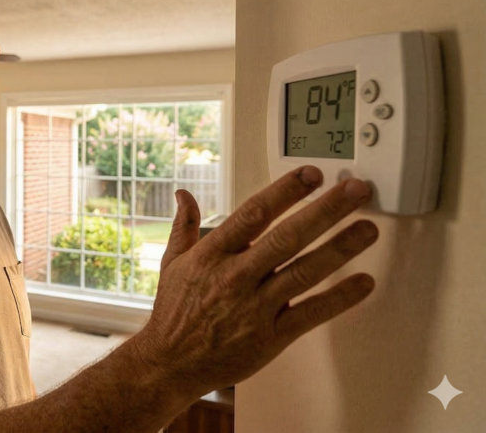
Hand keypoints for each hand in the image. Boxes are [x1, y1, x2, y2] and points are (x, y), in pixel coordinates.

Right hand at [136, 166, 377, 395]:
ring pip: (304, 272)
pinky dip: (339, 298)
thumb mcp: (172, 263)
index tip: (310, 174)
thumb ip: (184, 226)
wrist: (170, 363)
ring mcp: (255, 307)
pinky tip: (363, 283)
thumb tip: (183, 195)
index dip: (285, 191)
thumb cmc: (174, 313)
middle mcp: (236, 277)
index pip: (253, 214)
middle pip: (287, 237)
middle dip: (325, 210)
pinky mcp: (270, 337)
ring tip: (368, 229)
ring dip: (340, 248)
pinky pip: (310, 314)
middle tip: (355, 191)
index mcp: (213, 255)